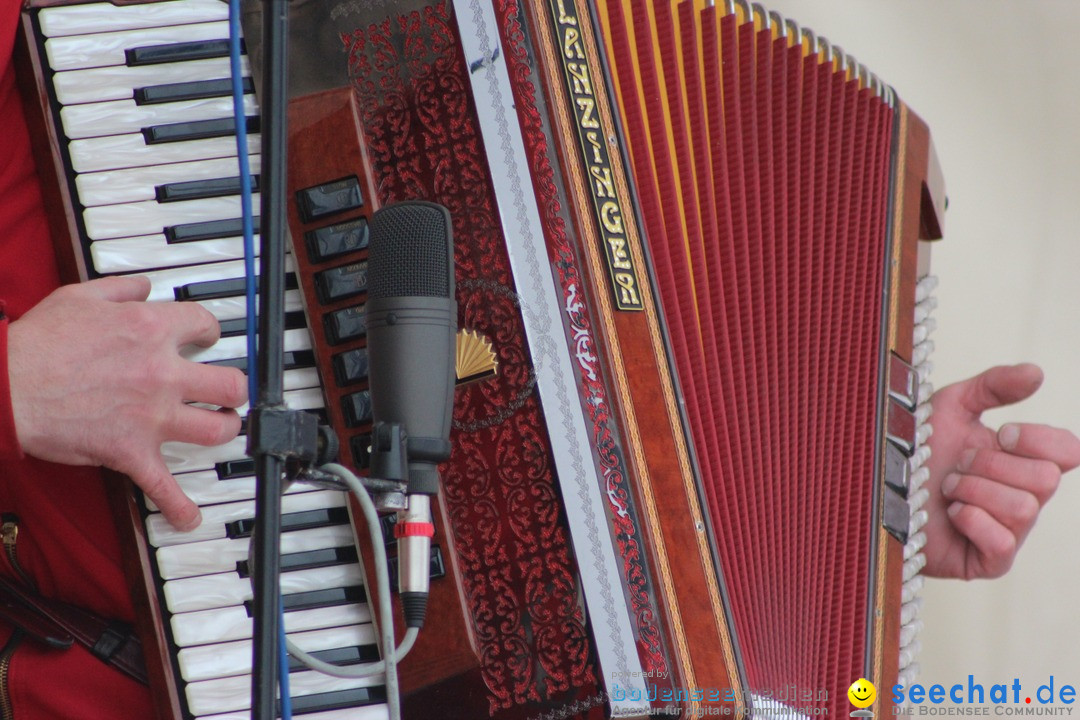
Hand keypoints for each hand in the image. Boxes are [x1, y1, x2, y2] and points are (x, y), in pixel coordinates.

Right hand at [7, 276, 246, 530]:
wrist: (6, 386)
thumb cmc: (37, 344)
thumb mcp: (80, 296)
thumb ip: (122, 289)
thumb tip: (146, 286)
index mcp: (151, 331)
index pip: (206, 325)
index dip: (208, 332)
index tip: (203, 339)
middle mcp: (162, 373)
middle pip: (229, 383)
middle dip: (234, 387)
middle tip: (225, 389)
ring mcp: (151, 416)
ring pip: (217, 429)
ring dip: (225, 429)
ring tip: (222, 426)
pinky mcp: (131, 451)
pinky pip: (163, 487)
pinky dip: (179, 506)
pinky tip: (190, 517)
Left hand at [922, 363, 1079, 578]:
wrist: (877, 488)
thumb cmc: (917, 451)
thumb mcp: (951, 407)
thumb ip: (993, 386)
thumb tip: (1036, 372)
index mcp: (1023, 462)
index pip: (1069, 451)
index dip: (1036, 440)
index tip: (999, 433)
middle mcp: (1024, 498)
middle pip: (1046, 480)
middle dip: (991, 465)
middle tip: (958, 465)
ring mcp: (1010, 532)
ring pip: (1022, 508)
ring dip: (973, 490)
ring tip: (946, 489)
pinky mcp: (989, 561)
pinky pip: (1002, 542)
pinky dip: (971, 520)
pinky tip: (951, 513)